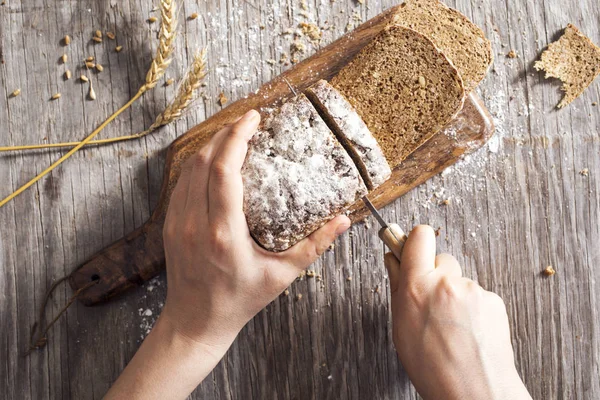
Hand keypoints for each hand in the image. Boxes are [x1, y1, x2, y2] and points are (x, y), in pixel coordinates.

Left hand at [106, 110, 350, 399]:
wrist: (195, 322)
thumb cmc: (239, 301)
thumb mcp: (282, 276)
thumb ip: (314, 246)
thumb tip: (344, 220)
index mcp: (222, 232)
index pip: (224, 170)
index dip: (236, 137)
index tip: (253, 119)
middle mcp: (195, 222)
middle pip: (204, 161)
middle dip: (225, 133)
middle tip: (248, 121)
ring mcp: (179, 222)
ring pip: (188, 169)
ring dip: (210, 146)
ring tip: (233, 135)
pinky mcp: (171, 225)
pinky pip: (181, 183)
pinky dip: (198, 165)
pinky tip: (214, 161)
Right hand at [385, 225, 530, 399]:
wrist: (474, 391)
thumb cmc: (432, 366)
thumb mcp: (401, 326)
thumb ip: (398, 286)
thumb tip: (394, 260)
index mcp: (417, 286)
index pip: (419, 236)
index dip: (415, 241)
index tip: (412, 249)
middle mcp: (446, 282)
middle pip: (442, 259)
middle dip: (436, 274)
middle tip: (431, 302)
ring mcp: (473, 290)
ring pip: (460, 281)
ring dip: (454, 295)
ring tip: (452, 327)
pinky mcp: (494, 300)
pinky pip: (478, 295)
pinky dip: (473, 309)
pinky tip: (468, 331)